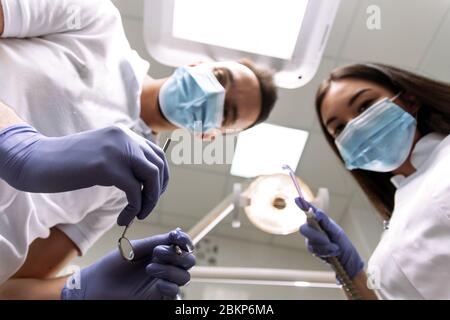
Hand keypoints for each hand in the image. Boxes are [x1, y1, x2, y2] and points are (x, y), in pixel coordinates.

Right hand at [0, 124, 168, 225]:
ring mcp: (116, 150)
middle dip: (157, 192)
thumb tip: (146, 180)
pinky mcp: (106, 166)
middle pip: (159, 166)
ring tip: (137, 216)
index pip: (158, 154)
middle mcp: (124, 138)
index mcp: (124, 134)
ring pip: (152, 177)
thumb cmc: (68, 163)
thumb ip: (123, 159)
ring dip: (150, 201)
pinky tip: (123, 219)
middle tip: (146, 209)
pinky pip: (134, 191)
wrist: (36, 160)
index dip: (162, 177)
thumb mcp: (103, 154)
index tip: (153, 195)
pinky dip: (134, 208)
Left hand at [61, 229, 194, 299]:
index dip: (185, 241)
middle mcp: (166, 266)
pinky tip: (158, 284)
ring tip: (149, 268)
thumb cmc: (113, 264)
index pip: (183, 245)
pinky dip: (170, 286)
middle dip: (177, 255)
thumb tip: (178, 232)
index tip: (177, 238)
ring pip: (184, 277)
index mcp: (161, 252)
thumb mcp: (136, 248)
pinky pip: (176, 294)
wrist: (96, 285)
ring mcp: (163, 282)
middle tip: (157, 253)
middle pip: (189, 261)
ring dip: (170, 270)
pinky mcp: (158, 298)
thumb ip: (157, 241)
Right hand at [296, 197, 363, 278]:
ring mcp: (311, 239)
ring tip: (335, 247)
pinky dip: (325, 251)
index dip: (302, 205)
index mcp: (319, 221)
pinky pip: (315, 249)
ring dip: (325, 245)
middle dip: (316, 235)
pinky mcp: (312, 249)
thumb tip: (317, 213)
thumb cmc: (341, 241)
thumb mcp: (335, 230)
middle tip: (327, 239)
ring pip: (311, 240)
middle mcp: (313, 228)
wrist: (346, 258)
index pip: (309, 211)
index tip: (297, 199)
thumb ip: (325, 221)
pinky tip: (332, 252)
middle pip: (304, 228)